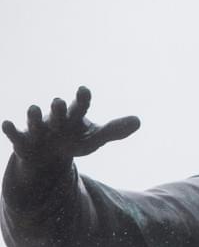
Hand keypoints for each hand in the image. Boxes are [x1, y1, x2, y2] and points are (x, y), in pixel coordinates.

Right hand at [3, 87, 139, 179]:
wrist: (49, 155)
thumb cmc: (74, 140)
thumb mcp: (95, 138)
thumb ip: (115, 130)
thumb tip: (138, 121)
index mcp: (74, 116)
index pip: (81, 105)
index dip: (82, 98)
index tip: (84, 90)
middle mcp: (55, 119)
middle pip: (58, 112)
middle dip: (58, 109)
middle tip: (59, 102)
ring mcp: (37, 128)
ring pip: (35, 120)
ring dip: (34, 115)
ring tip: (34, 109)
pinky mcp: (22, 140)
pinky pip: (14, 133)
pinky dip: (10, 128)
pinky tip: (6, 123)